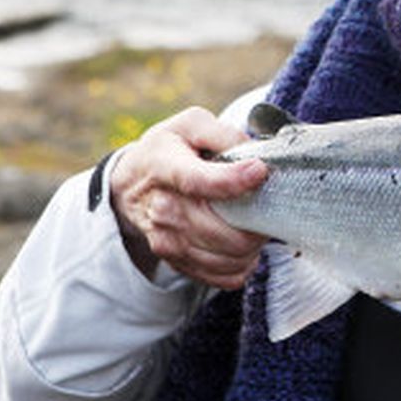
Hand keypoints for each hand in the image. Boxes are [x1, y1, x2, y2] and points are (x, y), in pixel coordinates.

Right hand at [107, 106, 269, 287]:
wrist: (131, 184)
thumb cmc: (168, 150)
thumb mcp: (190, 125)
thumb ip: (222, 133)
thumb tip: (253, 154)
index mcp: (165, 167)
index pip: (199, 181)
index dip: (234, 180)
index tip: (260, 171)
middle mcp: (163, 208)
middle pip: (223, 231)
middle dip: (258, 221)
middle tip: (269, 205)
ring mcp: (168, 239)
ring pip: (228, 257)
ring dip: (253, 245)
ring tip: (257, 224)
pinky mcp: (176, 260)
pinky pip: (222, 276)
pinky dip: (242, 265)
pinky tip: (245, 245)